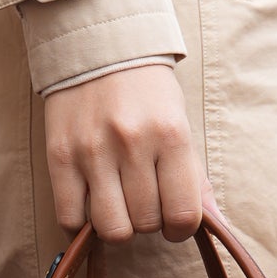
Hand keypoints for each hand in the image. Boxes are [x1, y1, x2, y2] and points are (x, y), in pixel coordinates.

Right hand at [43, 64, 206, 243]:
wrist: (97, 47)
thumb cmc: (146, 92)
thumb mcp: (179, 124)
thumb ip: (195, 176)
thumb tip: (216, 223)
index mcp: (171, 135)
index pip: (182, 214)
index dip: (180, 229)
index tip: (173, 222)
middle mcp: (132, 144)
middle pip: (145, 223)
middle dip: (148, 221)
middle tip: (143, 200)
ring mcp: (93, 152)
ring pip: (112, 228)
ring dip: (118, 225)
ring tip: (118, 205)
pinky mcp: (60, 157)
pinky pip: (71, 218)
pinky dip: (82, 225)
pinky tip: (90, 208)